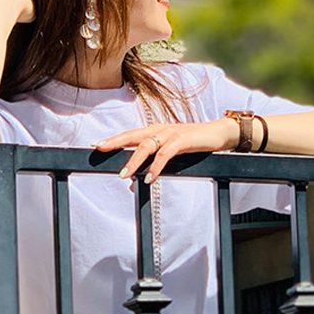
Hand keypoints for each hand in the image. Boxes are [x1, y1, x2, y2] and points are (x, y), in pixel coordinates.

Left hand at [96, 119, 235, 182]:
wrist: (216, 133)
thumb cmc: (192, 144)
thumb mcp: (170, 156)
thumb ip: (150, 167)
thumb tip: (131, 183)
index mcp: (154, 131)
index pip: (130, 135)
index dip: (114, 139)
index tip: (97, 145)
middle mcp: (159, 130)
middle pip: (132, 136)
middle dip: (115, 142)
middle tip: (100, 148)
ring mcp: (170, 133)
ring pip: (146, 146)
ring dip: (133, 161)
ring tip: (123, 175)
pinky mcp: (181, 140)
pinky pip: (165, 155)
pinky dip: (156, 167)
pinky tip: (150, 177)